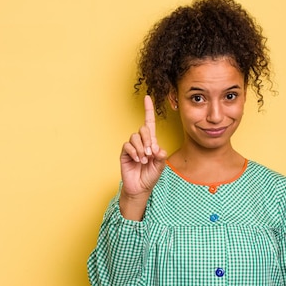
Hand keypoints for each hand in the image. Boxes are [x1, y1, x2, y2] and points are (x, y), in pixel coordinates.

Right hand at [119, 96, 166, 218]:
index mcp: (151, 142)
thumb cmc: (150, 176)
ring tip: (144, 159)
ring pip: (135, 137)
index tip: (147, 97)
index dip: (148, 110)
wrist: (140, 188)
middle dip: (148, 140)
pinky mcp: (124, 153)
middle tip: (151, 153)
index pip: (149, 123)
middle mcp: (141, 142)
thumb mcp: (160, 166)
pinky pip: (127, 145)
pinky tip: (137, 160)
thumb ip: (161, 156)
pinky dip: (134, 152)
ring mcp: (132, 147)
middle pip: (143, 129)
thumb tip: (156, 147)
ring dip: (141, 148)